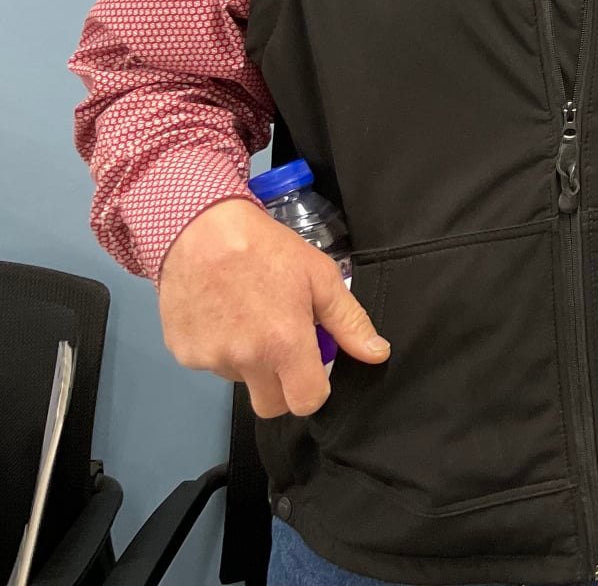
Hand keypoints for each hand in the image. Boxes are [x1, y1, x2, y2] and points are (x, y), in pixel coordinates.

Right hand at [156, 197, 388, 417]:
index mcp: (283, 344)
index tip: (313, 368)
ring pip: (240, 381)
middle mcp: (244, 360)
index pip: (306, 402)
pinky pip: (211, 365)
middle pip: (270, 405)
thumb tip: (377, 354)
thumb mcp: (319, 276)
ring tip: (249, 316)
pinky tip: (222, 314)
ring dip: (250, 362)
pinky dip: (221, 348)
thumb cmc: (266, 249)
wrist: (200, 231)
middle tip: (282, 345)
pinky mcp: (182, 353)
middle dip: (283, 386)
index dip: (315, 390)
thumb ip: (349, 322)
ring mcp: (209, 359)